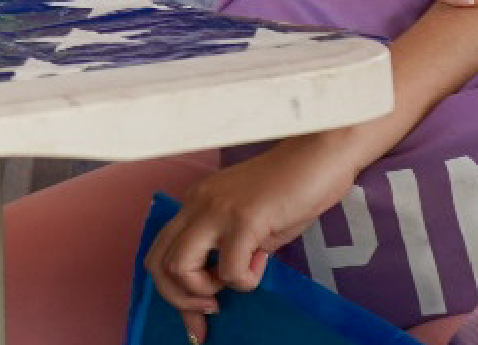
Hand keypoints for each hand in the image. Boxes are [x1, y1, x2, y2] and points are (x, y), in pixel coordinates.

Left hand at [145, 135, 369, 337]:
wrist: (320, 157)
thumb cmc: (292, 190)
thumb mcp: (251, 223)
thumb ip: (231, 248)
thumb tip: (224, 285)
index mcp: (194, 204)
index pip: (160, 252)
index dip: (171, 293)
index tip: (196, 320)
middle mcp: (196, 205)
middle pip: (157, 263)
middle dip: (180, 300)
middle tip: (212, 309)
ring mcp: (217, 210)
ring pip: (179, 266)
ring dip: (205, 289)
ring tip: (237, 280)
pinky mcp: (244, 219)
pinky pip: (230, 269)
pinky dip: (245, 280)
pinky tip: (262, 262)